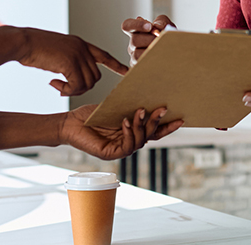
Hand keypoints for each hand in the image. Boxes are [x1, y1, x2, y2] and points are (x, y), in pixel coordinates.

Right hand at [16, 29, 127, 95]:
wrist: (22, 42)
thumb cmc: (34, 48)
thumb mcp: (56, 51)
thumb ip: (68, 59)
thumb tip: (71, 75)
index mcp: (80, 43)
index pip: (104, 55)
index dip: (115, 65)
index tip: (126, 72)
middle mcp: (82, 48)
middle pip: (95, 76)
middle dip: (83, 86)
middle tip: (64, 87)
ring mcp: (77, 54)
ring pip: (88, 82)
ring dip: (74, 90)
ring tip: (58, 86)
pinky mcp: (70, 62)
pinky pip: (77, 85)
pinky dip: (67, 90)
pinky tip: (54, 84)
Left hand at [61, 104, 182, 160]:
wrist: (70, 122)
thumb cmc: (91, 116)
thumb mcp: (115, 108)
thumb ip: (131, 108)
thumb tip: (149, 97)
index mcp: (131, 132)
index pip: (153, 131)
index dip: (167, 127)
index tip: (180, 118)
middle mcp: (127, 142)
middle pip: (150, 136)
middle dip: (157, 123)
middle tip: (163, 109)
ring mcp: (119, 149)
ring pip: (140, 141)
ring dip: (142, 125)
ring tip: (141, 111)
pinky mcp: (110, 153)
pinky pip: (126, 147)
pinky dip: (129, 133)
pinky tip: (126, 122)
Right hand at [121, 15, 173, 63]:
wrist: (175, 51)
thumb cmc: (168, 37)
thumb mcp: (167, 25)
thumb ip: (161, 21)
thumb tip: (156, 27)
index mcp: (136, 31)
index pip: (127, 25)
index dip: (136, 25)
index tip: (150, 26)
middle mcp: (133, 44)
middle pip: (134, 40)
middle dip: (150, 39)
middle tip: (162, 40)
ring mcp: (134, 56)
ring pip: (137, 55)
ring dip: (151, 51)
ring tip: (163, 50)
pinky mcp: (139, 68)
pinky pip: (141, 66)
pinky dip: (152, 61)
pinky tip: (160, 58)